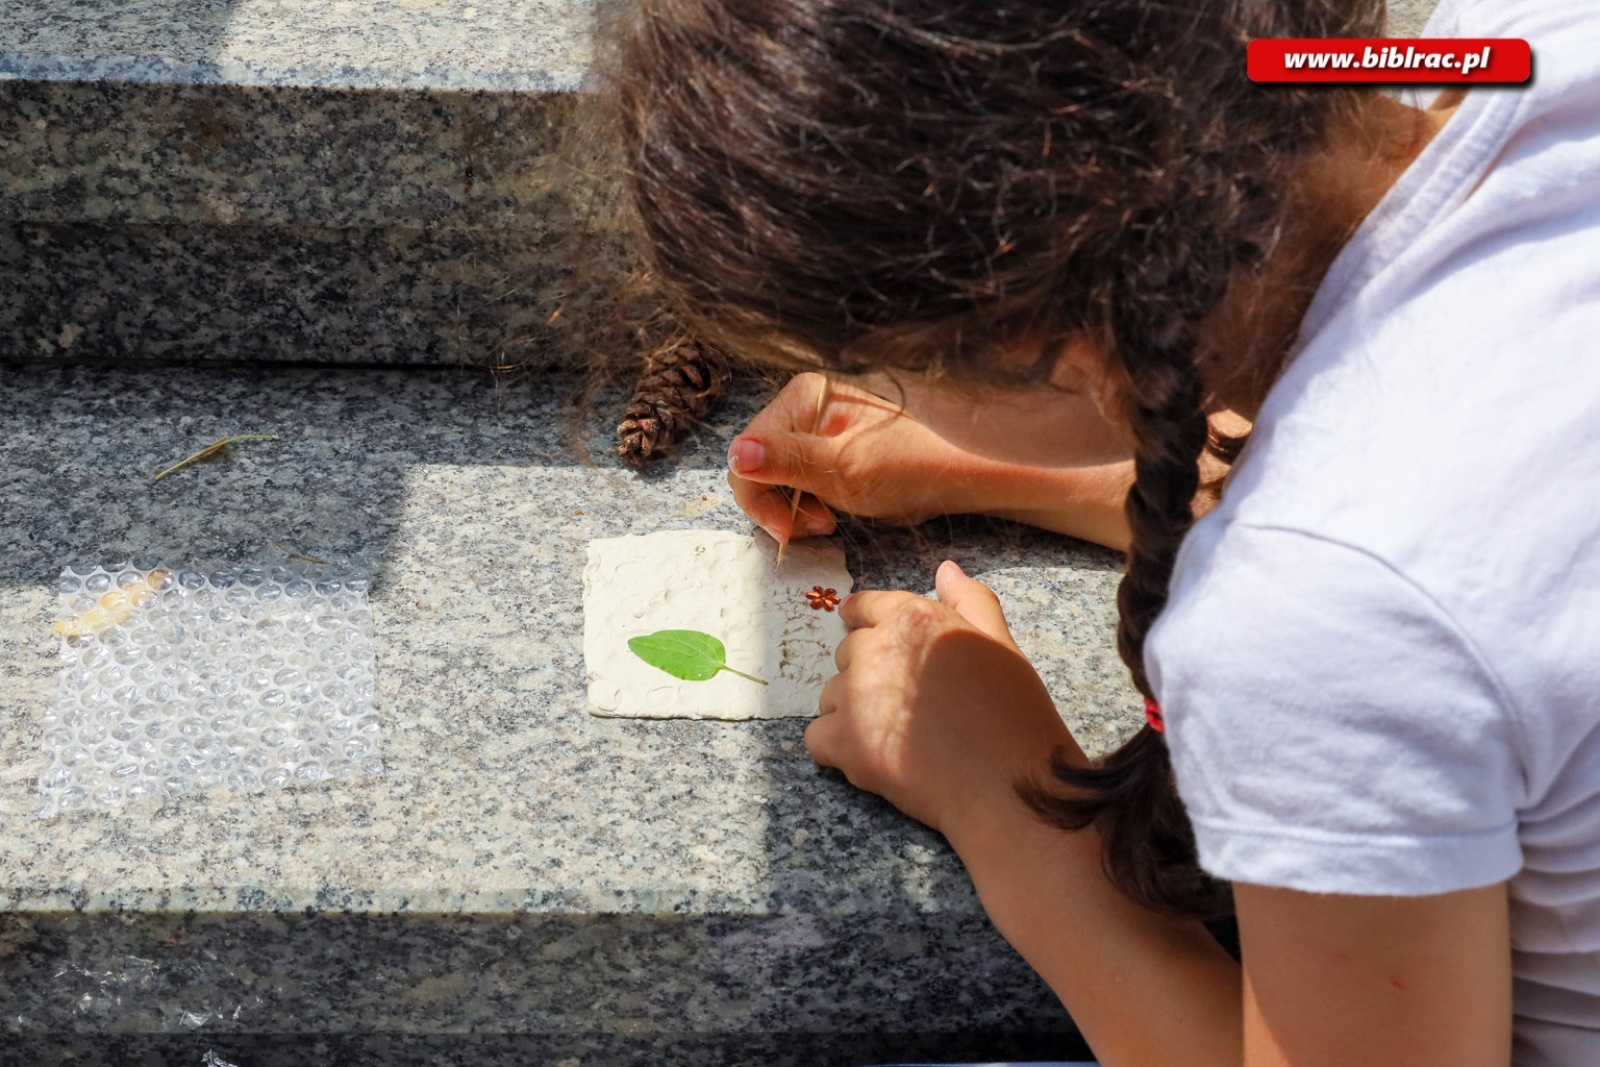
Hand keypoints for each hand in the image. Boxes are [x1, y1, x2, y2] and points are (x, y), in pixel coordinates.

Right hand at [726, 373, 1003, 541]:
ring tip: (831, 520)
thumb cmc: (915, 467)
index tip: (792, 532)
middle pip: (756, 463)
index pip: (746, 452)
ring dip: (795, 507)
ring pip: (776, 475)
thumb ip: (789, 462)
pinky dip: (811, 501)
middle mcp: (805, 401)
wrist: (967, 471)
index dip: (760, 499)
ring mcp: (818, 423)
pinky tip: (837, 511)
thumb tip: (738, 454)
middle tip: (819, 528)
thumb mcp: (847, 471)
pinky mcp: (832, 444)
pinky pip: (799, 476)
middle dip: (779, 504)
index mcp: (803, 395)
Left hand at [805, 560, 1082, 847]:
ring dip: (851, 714)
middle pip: (847, 654)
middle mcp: (877, 648)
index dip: (863, 621)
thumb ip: (970, 601)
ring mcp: (856, 695)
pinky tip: (872, 760)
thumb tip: (945, 569)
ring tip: (896, 737)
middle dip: (868, 676)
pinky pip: (817, 738)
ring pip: (829, 696)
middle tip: (906, 706)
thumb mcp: (1001, 644)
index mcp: (914, 618)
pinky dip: (837, 751)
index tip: (861, 631)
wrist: (1010, 784)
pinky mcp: (844, 741)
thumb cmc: (1013, 714)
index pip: (865, 607)